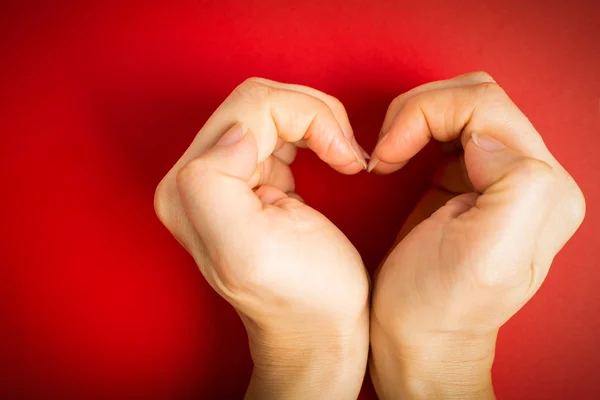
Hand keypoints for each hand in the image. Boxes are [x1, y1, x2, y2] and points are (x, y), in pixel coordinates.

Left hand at [154, 78, 369, 398]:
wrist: (317, 329)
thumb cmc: (301, 297)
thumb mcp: (249, 250)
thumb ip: (213, 183)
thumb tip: (237, 135)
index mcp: (189, 187)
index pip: (250, 106)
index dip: (308, 119)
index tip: (343, 159)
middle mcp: (196, 175)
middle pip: (260, 100)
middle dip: (315, 117)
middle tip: (347, 154)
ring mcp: (225, 172)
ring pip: (274, 106)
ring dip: (318, 123)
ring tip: (344, 159)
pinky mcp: (252, 174)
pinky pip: (282, 124)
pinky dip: (316, 132)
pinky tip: (331, 160)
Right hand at [368, 72, 585, 398]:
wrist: (418, 339)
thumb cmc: (438, 305)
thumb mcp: (486, 255)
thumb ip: (513, 181)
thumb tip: (481, 139)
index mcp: (541, 188)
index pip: (484, 105)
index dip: (424, 115)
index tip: (387, 155)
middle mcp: (527, 176)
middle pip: (473, 97)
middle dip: (418, 112)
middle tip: (386, 152)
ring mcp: (495, 176)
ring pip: (457, 106)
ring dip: (413, 120)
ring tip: (387, 157)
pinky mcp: (465, 180)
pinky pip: (443, 128)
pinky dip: (411, 132)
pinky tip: (395, 159)